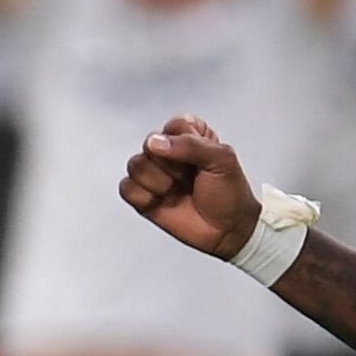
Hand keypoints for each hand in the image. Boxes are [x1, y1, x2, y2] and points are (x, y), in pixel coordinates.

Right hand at [117, 116, 261, 260]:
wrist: (228, 230)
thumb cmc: (230, 193)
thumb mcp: (222, 160)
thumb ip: (190, 145)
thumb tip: (155, 143)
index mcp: (190, 135)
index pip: (173, 125)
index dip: (185, 144)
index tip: (200, 158)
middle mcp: (168, 151)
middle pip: (149, 144)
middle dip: (171, 166)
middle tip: (189, 178)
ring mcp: (154, 174)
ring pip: (135, 165)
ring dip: (159, 182)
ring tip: (176, 191)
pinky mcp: (143, 196)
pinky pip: (126, 188)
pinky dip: (144, 197)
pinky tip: (161, 201)